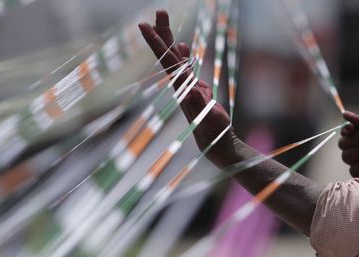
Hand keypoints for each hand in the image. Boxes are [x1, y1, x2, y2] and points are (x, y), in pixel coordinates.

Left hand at [138, 10, 232, 157]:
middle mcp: (181, 83)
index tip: (144, 25)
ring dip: (170, 39)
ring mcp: (187, 85)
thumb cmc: (212, 131)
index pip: (168, 59)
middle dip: (163, 31)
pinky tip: (183, 46)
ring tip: (163, 20)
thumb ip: (201, 105)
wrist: (214, 141)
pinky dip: (184, 55)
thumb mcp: (209, 118)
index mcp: (182, 86)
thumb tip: (194, 89)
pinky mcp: (195, 88)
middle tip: (159, 11)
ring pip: (176, 57)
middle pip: (169, 53)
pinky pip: (187, 67)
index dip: (157, 42)